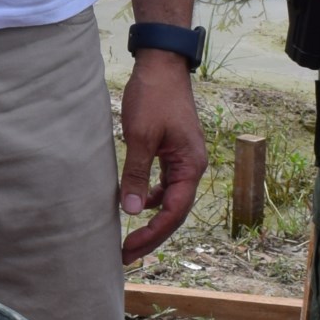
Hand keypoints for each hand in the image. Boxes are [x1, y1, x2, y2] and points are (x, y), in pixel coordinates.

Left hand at [118, 50, 207, 263]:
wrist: (161, 65)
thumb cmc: (153, 97)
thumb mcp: (140, 137)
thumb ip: (136, 175)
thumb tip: (131, 211)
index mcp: (191, 166)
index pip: (173, 212)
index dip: (152, 234)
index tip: (129, 248)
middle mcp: (193, 167)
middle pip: (175, 212)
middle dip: (152, 235)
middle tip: (126, 255)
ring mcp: (185, 160)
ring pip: (171, 200)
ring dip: (152, 220)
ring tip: (130, 238)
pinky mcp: (174, 152)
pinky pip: (166, 184)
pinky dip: (152, 198)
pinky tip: (137, 205)